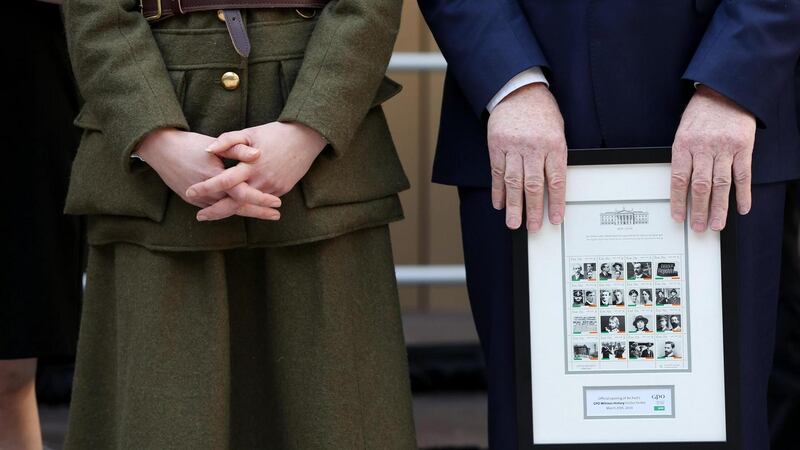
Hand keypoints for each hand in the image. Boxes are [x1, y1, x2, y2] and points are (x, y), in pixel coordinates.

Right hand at [135, 128, 281, 218]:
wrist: (161, 150)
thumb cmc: (190, 144)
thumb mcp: (216, 144)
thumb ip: (238, 149)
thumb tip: (258, 154)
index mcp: (216, 179)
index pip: (244, 195)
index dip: (262, 200)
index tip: (277, 203)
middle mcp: (208, 193)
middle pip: (238, 208)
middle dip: (258, 213)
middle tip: (277, 216)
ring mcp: (199, 200)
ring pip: (227, 211)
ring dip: (246, 213)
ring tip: (265, 215)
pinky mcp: (192, 201)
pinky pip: (216, 208)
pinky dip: (231, 210)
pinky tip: (243, 210)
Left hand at [185, 121, 326, 220]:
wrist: (304, 139)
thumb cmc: (274, 133)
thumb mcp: (249, 132)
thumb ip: (227, 140)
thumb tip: (208, 150)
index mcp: (251, 164)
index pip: (224, 180)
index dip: (206, 188)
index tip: (190, 192)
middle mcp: (261, 179)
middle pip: (235, 202)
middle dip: (215, 211)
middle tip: (199, 215)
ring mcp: (273, 187)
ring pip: (248, 206)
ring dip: (230, 212)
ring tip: (213, 214)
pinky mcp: (281, 190)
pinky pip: (261, 202)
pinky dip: (247, 206)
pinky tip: (234, 208)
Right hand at [487, 83, 566, 230]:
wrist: (518, 90)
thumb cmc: (541, 112)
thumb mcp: (558, 131)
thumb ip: (555, 157)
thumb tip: (553, 188)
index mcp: (554, 144)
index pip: (556, 180)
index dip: (556, 203)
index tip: (555, 219)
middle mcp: (533, 147)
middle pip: (533, 185)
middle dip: (533, 210)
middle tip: (531, 227)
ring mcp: (513, 146)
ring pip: (513, 182)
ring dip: (513, 205)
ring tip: (513, 222)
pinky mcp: (497, 145)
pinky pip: (497, 172)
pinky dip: (497, 189)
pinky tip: (499, 203)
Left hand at [671, 85, 755, 231]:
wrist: (725, 91)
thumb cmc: (701, 112)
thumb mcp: (683, 132)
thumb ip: (683, 157)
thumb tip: (682, 186)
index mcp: (684, 145)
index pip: (679, 180)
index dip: (678, 201)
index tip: (678, 217)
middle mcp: (704, 148)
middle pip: (701, 186)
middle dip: (699, 210)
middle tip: (699, 227)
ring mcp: (724, 148)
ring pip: (721, 184)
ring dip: (720, 207)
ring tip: (717, 224)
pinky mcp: (743, 147)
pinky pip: (743, 174)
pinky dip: (743, 193)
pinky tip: (742, 207)